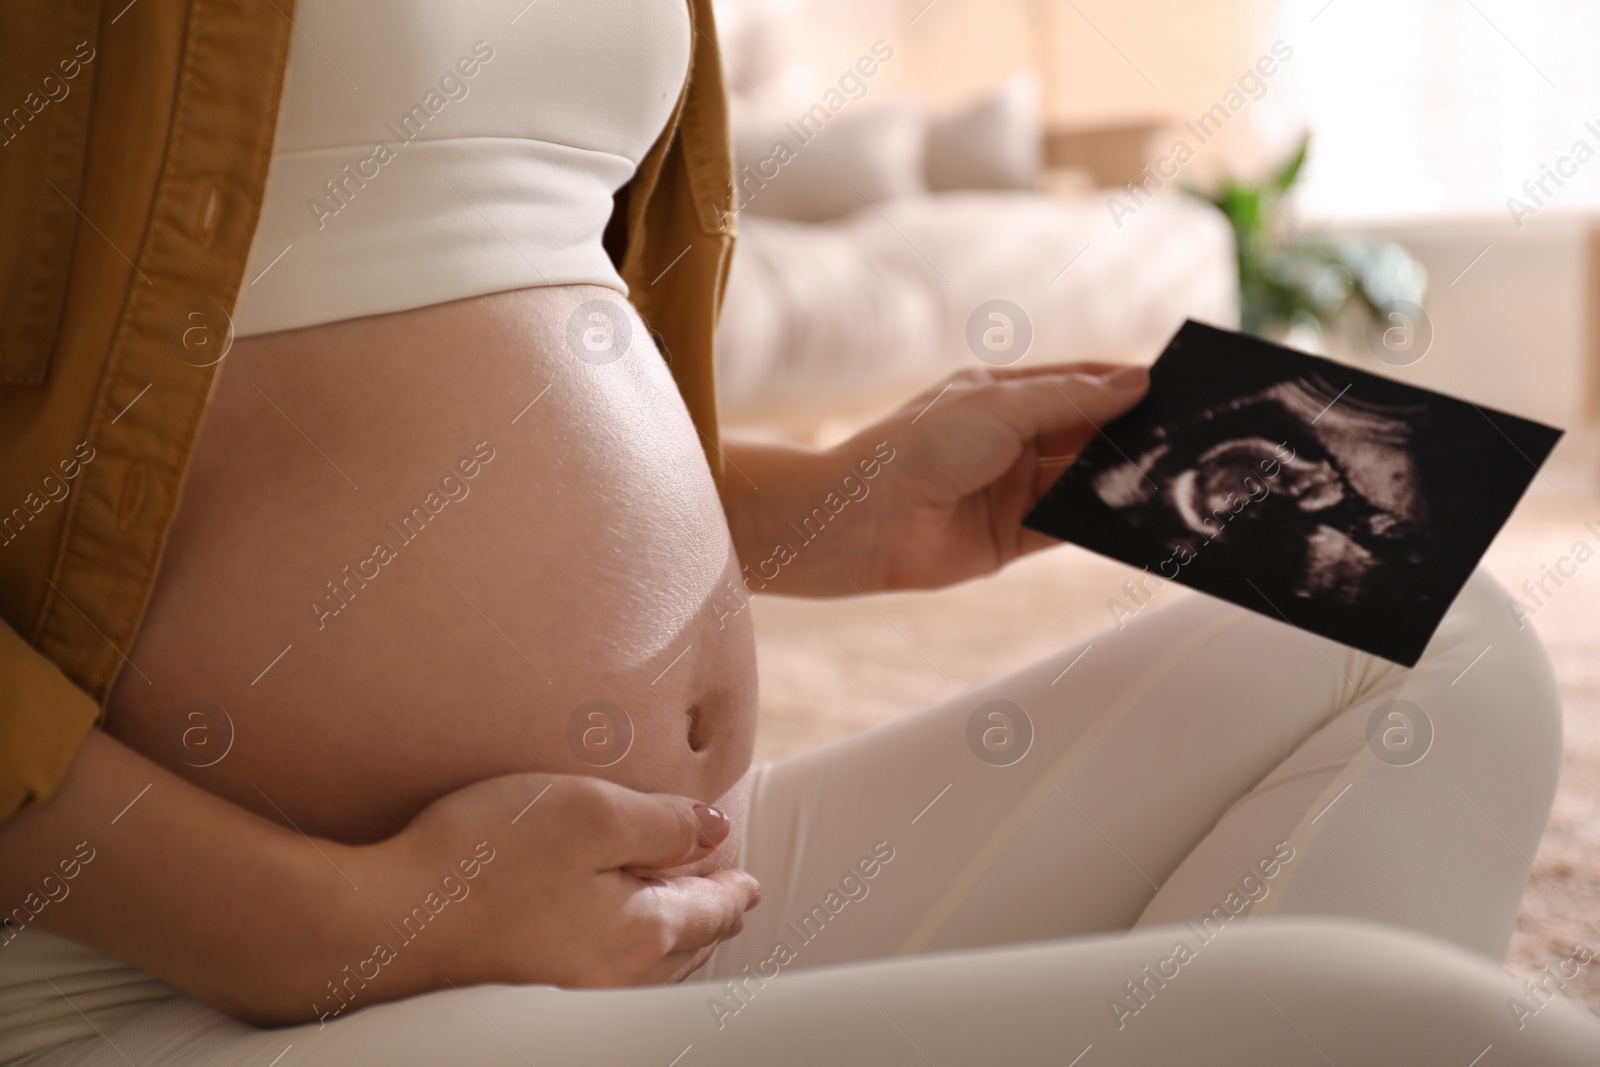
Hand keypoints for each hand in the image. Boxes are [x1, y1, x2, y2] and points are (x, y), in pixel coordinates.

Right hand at [368, 772, 760, 990]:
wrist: (380, 926)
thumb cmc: (484, 859)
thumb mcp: (587, 814)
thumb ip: (662, 824)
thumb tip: (716, 830)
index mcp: (641, 932)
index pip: (711, 912)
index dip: (734, 889)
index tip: (749, 883)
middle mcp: (613, 976)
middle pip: (683, 948)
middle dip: (707, 918)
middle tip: (725, 898)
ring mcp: (565, 993)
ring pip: (642, 967)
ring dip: (668, 938)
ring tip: (676, 915)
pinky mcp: (520, 992)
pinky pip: (600, 973)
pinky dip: (623, 950)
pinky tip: (601, 932)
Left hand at [723, 363, 1148, 594]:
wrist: (861, 521)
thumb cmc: (917, 447)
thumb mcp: (1001, 408)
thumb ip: (1073, 399)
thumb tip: (1139, 380)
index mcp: (1003, 395)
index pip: (1080, 383)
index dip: (1126, 384)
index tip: (1179, 386)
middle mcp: (1011, 440)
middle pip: (1089, 434)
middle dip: (1134, 434)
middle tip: (1195, 434)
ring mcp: (1014, 488)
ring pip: (1085, 481)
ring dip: (1124, 478)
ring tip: (1182, 473)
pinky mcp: (1013, 537)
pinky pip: (1071, 525)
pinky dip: (1105, 521)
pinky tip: (1143, 515)